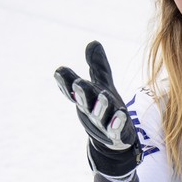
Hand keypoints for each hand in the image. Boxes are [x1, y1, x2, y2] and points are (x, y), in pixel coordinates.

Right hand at [54, 41, 141, 176]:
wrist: (114, 139)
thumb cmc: (105, 107)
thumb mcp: (102, 84)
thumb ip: (97, 65)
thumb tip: (93, 42)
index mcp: (86, 98)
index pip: (73, 89)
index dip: (66, 82)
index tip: (60, 71)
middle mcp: (91, 110)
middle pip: (84, 101)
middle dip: (81, 92)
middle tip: (79, 82)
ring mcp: (103, 122)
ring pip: (100, 114)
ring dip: (100, 106)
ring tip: (104, 95)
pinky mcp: (117, 132)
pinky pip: (116, 128)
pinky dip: (117, 122)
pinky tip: (121, 115)